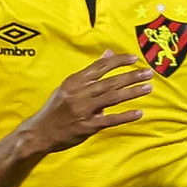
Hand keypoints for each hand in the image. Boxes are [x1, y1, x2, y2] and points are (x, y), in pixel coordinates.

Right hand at [20, 52, 152, 153]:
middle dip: (131, 76)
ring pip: (112, 98)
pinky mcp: (87, 126)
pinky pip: (110, 119)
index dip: (118, 61)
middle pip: (110, 81)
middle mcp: (78, 93)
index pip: (100, 67)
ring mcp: (83, 110)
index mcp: (74, 81)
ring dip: (132, 92)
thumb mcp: (68, 87)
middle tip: (148, 73)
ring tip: (148, 88)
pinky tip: (138, 113)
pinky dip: (125, 116)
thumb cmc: (55, 109)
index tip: (134, 59)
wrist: (38, 132)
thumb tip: (108, 54)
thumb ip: (89, 72)